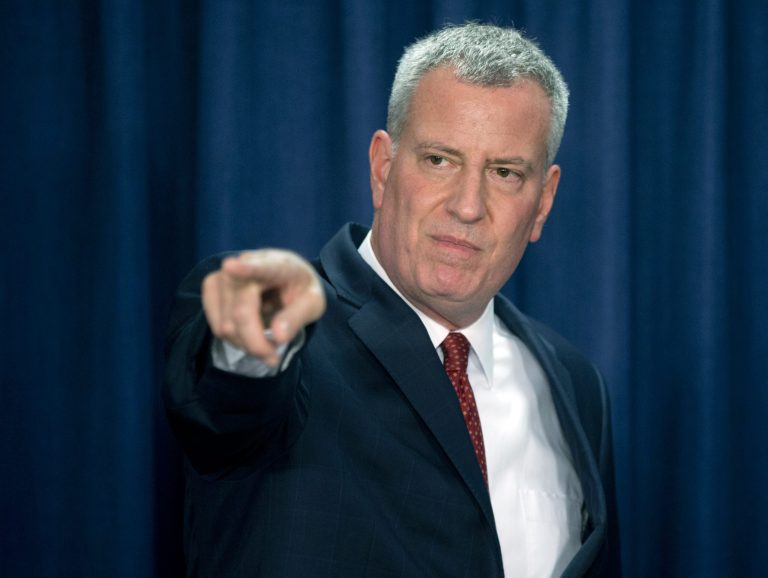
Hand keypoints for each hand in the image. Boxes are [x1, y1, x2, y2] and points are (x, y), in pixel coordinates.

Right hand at [202, 250, 325, 365]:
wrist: (286, 279)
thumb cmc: (300, 290)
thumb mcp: (313, 304)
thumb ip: (297, 318)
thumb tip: (277, 337)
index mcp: (279, 264)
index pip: (261, 266)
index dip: (245, 268)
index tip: (231, 267)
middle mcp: (246, 262)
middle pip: (241, 313)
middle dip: (256, 344)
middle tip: (273, 357)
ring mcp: (225, 274)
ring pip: (226, 325)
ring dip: (245, 344)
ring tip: (265, 342)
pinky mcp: (211, 286)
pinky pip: (216, 325)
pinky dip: (233, 338)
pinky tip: (249, 332)